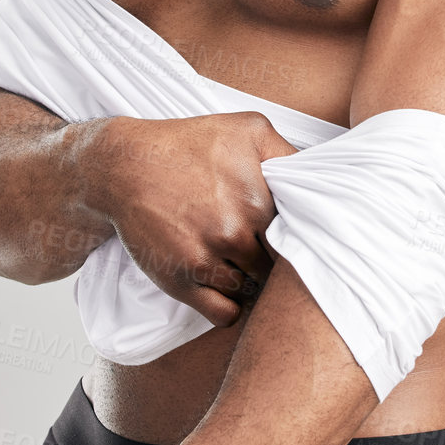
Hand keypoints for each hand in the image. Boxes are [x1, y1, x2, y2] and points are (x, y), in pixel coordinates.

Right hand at [83, 110, 298, 326]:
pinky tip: (227, 288)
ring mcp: (207, 259)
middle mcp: (235, 230)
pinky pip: (224, 314)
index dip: (301, 235)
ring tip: (240, 263)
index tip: (293, 233)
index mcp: (260, 197)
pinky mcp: (181, 282)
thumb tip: (322, 180)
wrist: (123, 166)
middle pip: (279, 265)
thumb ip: (291, 153)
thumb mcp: (249, 129)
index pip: (303, 234)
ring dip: (252, 283)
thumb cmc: (189, 144)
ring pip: (254, 291)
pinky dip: (230, 307)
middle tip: (265, 249)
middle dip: (277, 259)